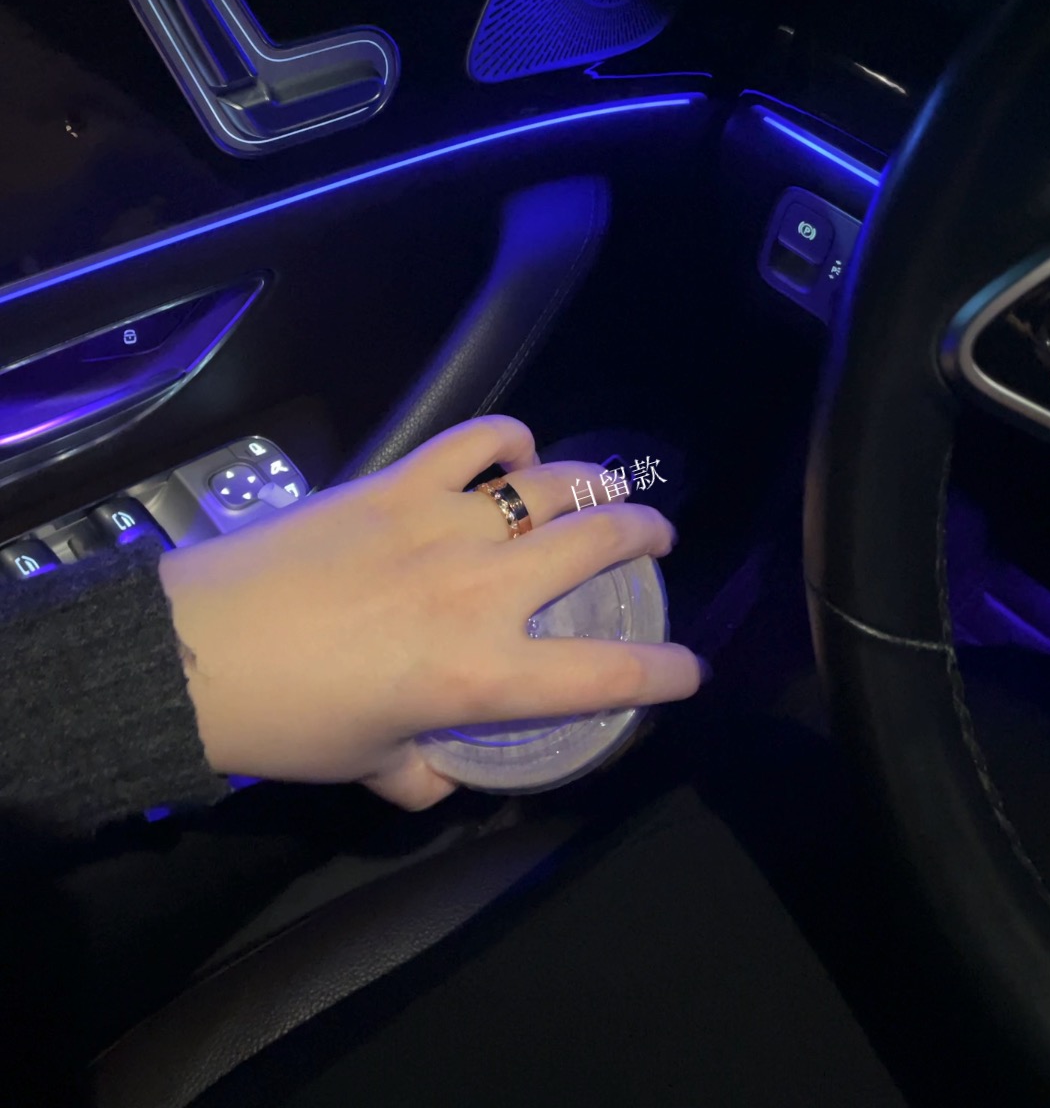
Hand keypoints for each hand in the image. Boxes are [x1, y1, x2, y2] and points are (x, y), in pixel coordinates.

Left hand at [158, 415, 701, 809]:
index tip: (689, 668)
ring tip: (607, 490)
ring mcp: (442, 524)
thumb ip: (425, 773)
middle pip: (599, 542)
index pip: (609, 673)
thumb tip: (446, 775)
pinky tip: (518, 452)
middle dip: (648, 537)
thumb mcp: (371, 765)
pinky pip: (476, 441)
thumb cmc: (288, 724)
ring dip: (596, 483)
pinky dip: (510, 439)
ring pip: (552, 482)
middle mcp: (482, 591)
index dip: (668, 670)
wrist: (195, 652)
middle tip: (656, 542)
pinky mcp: (399, 482)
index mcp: (483, 674)